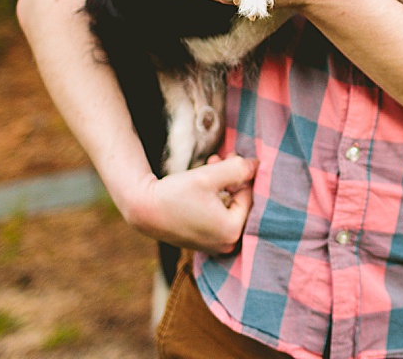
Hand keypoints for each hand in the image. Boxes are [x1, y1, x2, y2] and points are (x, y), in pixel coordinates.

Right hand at [123, 154, 257, 253]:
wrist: (143, 210)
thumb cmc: (175, 193)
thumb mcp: (210, 176)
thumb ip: (239, 168)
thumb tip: (259, 165)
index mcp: (233, 230)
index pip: (249, 194)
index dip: (240, 172)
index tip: (226, 155)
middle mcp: (227, 244)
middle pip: (241, 203)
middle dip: (232, 178)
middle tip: (218, 159)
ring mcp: (216, 247)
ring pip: (230, 208)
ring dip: (224, 186)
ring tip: (210, 166)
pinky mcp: (205, 244)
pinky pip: (219, 219)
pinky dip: (216, 201)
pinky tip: (204, 187)